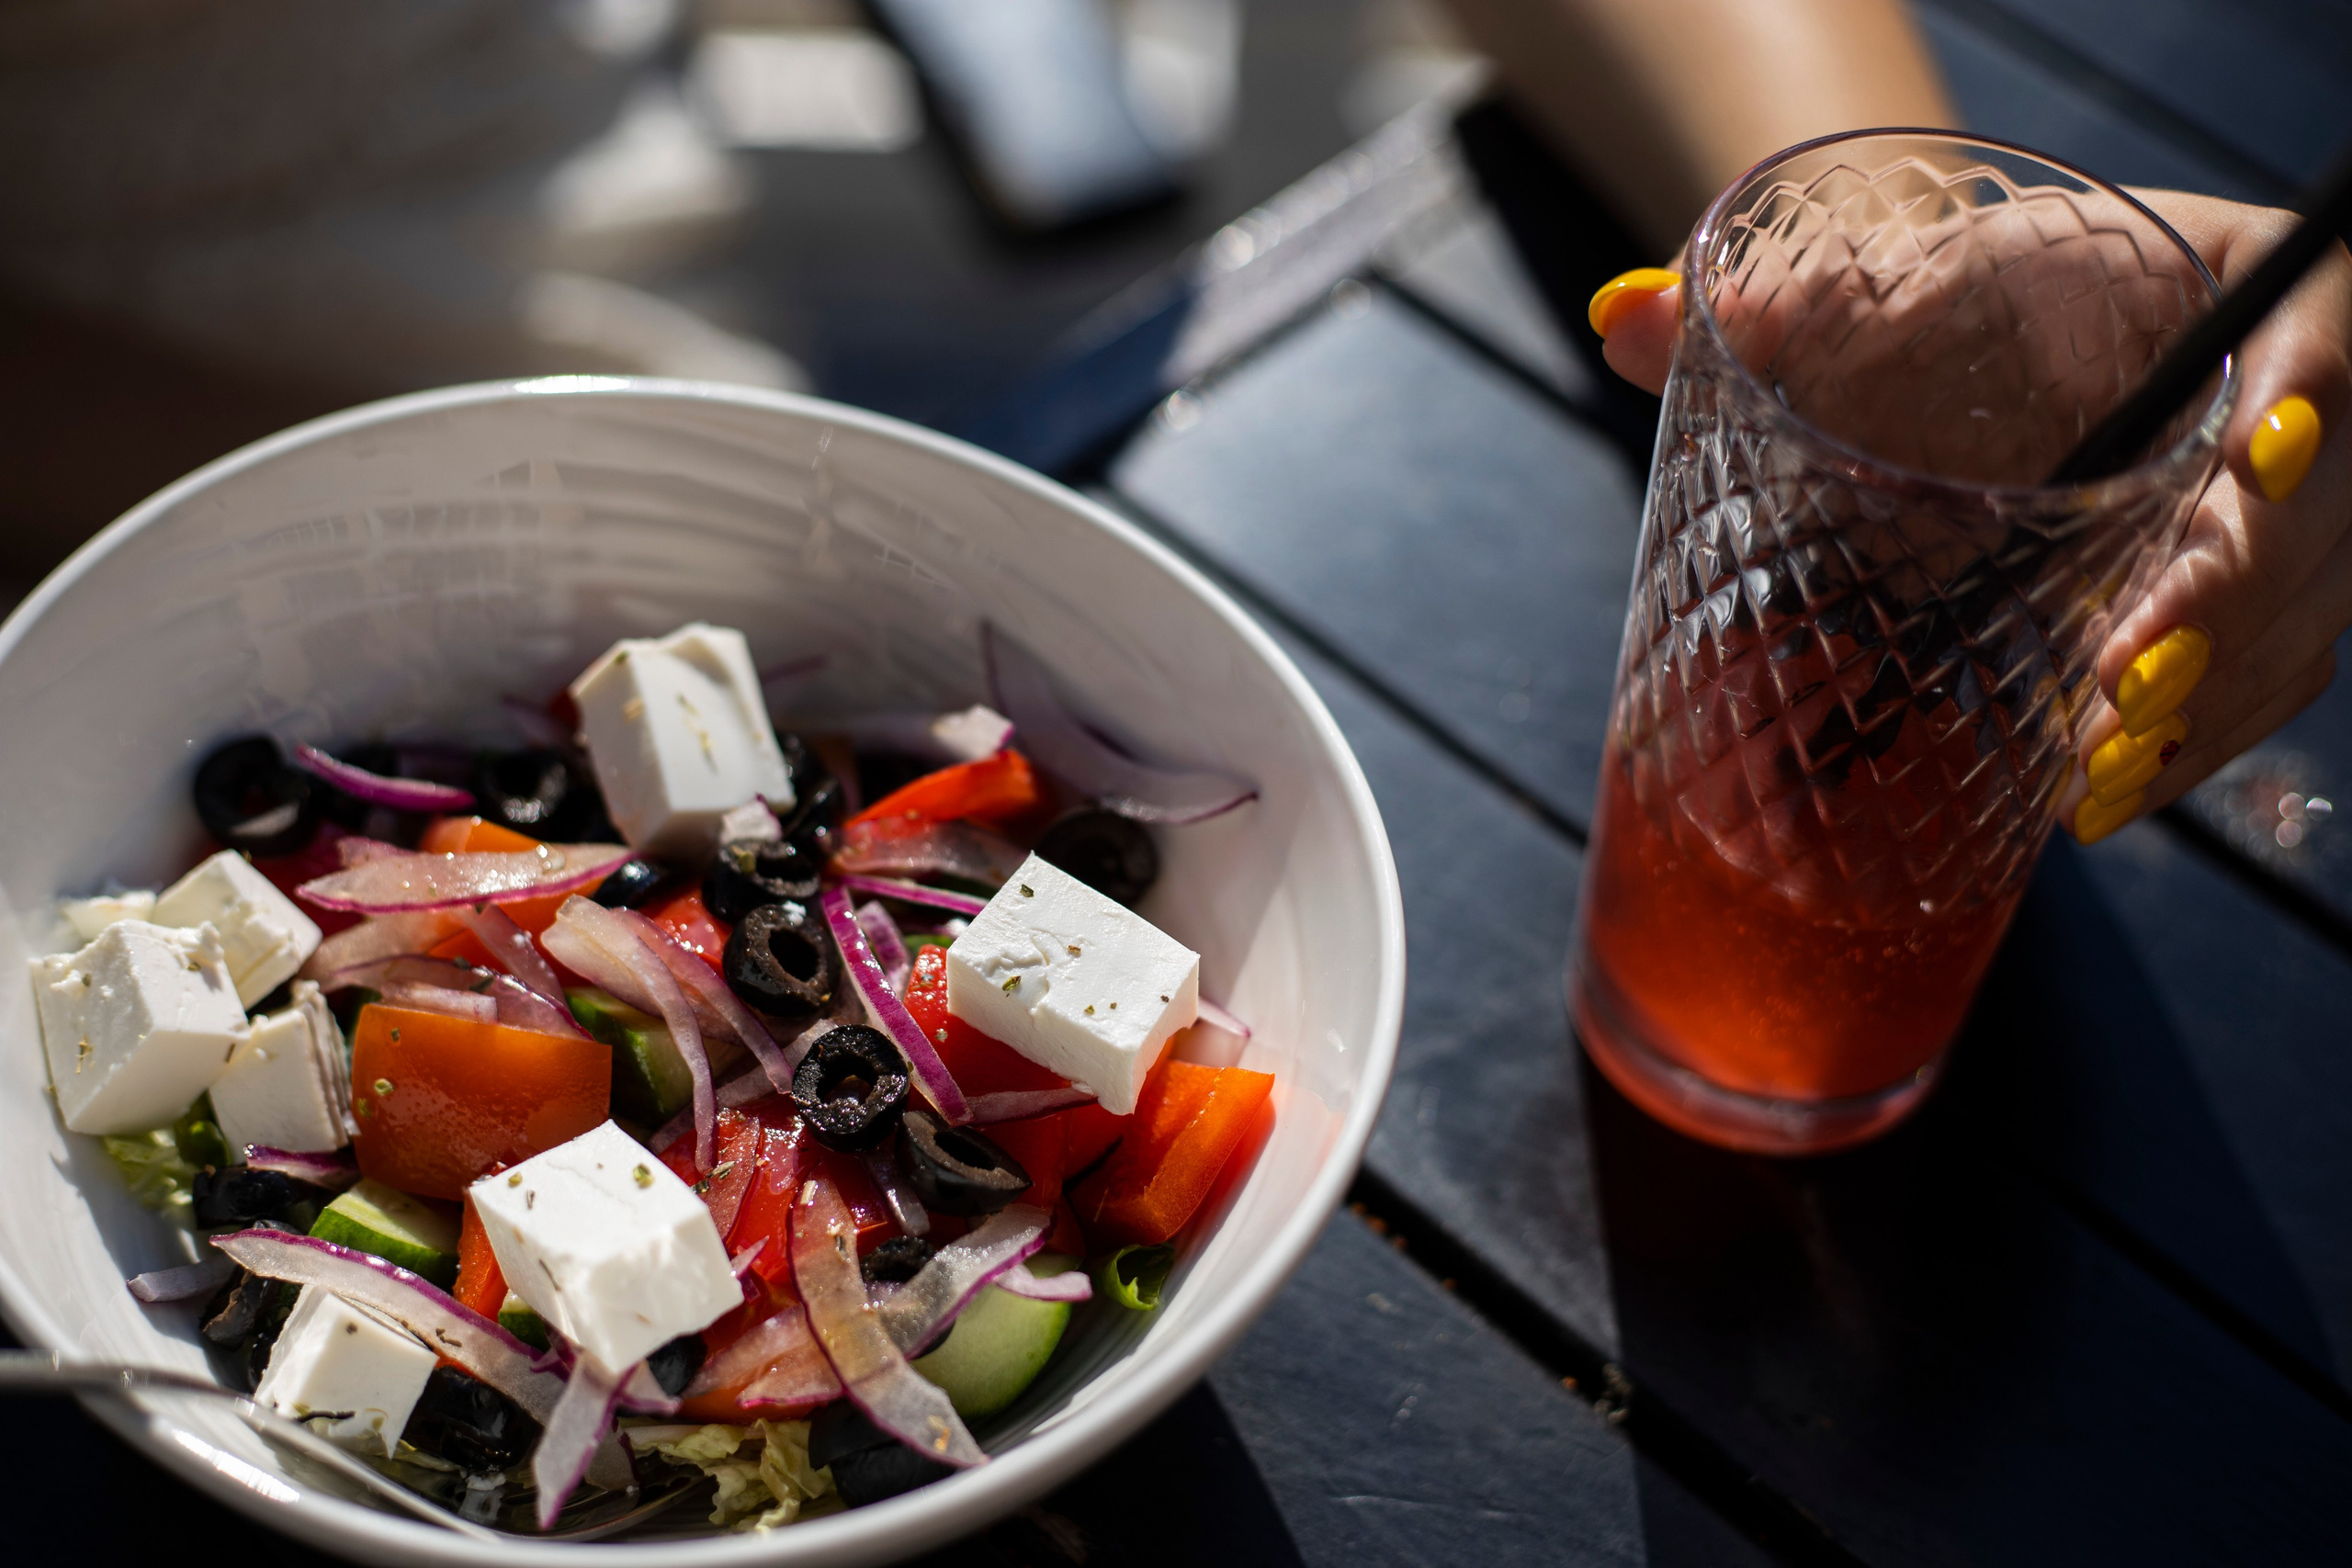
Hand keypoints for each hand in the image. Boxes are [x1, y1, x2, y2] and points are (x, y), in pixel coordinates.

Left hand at [1587, 191, 2351, 844]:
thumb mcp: (1900, 287)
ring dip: (2207, 705)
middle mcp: (2299, 402)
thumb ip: (1782, 304)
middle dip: (2230, 608)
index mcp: (2242, 284)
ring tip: (2097, 776)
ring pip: (2295, 620)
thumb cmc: (1978, 301)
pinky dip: (2194, 742)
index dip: (2303, 418)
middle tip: (2124, 681)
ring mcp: (2303, 512)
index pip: (2319, 343)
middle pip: (2311, 516)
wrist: (2035, 339)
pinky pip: (2271, 677)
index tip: (2242, 478)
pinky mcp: (2274, 594)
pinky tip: (2102, 795)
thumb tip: (1620, 316)